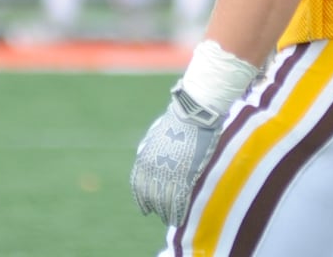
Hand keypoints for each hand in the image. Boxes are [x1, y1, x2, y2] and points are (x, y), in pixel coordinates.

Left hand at [130, 82, 224, 226]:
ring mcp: (169, 174)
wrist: (193, 113)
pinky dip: (179, 212)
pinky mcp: (185, 176)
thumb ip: (149, 148)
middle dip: (157, 209)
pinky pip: (179, 201)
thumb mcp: (155, 134)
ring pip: (165, 203)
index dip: (143, 201)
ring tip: (172, 220)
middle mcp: (153, 171)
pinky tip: (180, 218)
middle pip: (152, 198)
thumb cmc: (177, 119)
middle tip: (163, 216)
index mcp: (144, 161)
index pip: (139, 188)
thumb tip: (145, 156)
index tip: (147, 210)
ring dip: (167, 214)